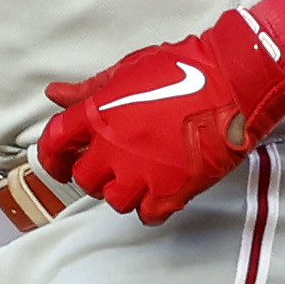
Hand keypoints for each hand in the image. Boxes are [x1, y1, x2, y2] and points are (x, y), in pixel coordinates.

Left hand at [37, 12, 284, 224]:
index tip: (58, 163)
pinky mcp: (173, 189)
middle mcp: (114, 146)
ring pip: (114, 200)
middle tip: (109, 167)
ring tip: (138, 178)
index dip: (51, 157)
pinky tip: (159, 192)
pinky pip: (148, 215)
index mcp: (100, 113)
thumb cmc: (185, 68)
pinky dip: (150, 208)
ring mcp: (143, 171)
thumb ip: (90, 88)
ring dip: (122, 192)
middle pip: (84, 178)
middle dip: (93, 174)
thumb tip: (55, 94)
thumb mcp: (128, 69)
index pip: (55, 142)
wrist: (233, 81)